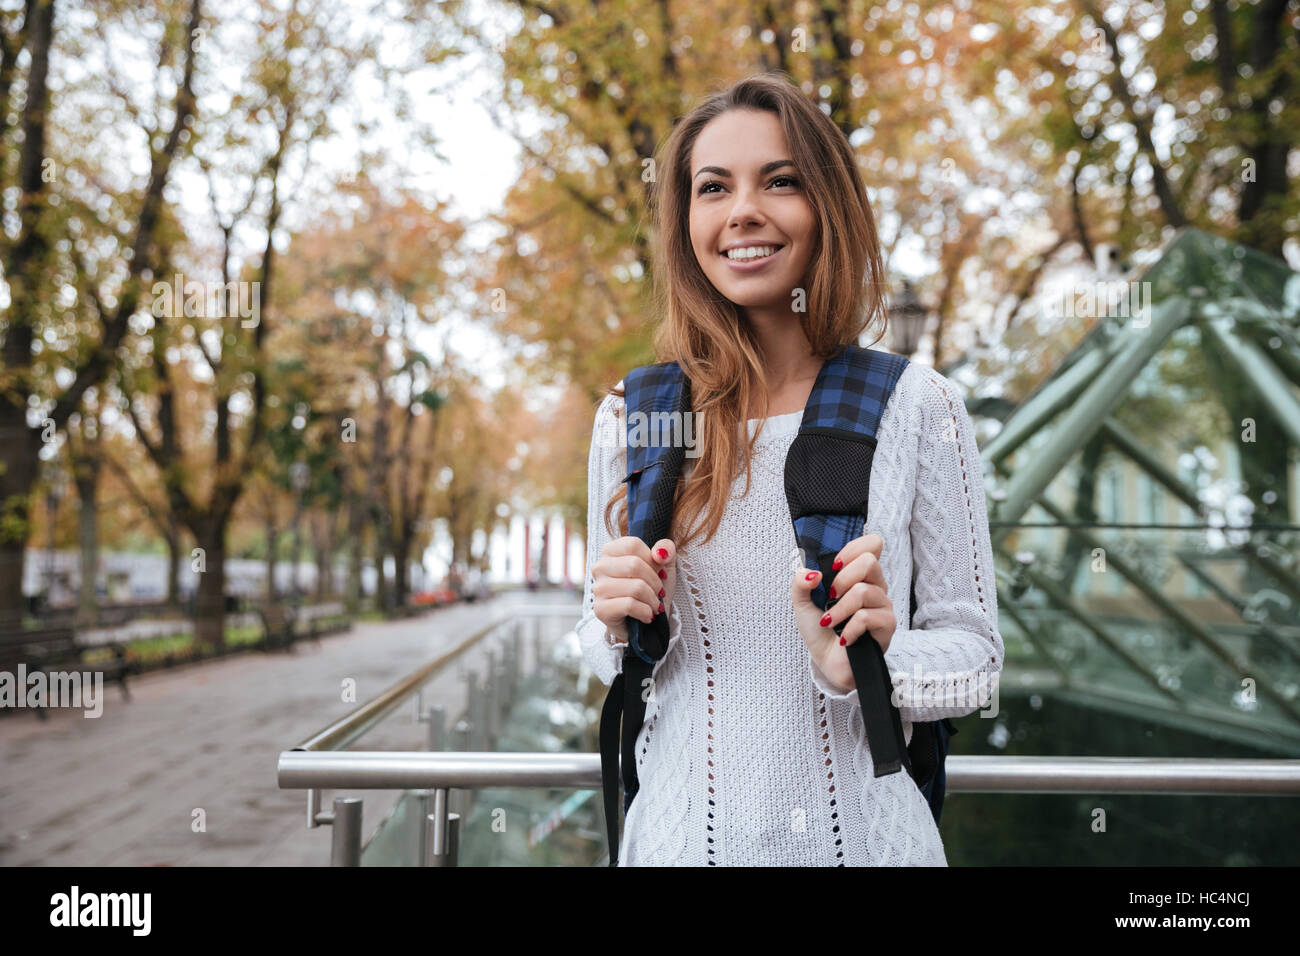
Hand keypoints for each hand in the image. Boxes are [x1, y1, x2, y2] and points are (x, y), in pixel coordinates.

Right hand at [591, 536, 676, 645]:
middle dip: (655, 582)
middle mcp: (600, 567)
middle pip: (634, 565)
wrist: (645, 623)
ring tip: (655, 605)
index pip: (633, 545)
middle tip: (660, 592)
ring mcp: (598, 588)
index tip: (659, 572)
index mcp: (611, 551)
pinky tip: (647, 615)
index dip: (652, 560)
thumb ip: (666, 549)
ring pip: (634, 587)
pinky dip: (645, 612)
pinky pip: (629, 605)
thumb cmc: (651, 590)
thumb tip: (661, 552)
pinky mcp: (600, 609)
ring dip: (652, 599)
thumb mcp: (664, 565)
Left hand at [790, 533, 895, 691]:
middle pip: (869, 562)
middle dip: (842, 579)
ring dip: (840, 609)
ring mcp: (883, 605)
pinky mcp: (887, 625)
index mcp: (858, 575)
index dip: (854, 548)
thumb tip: (811, 573)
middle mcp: (875, 586)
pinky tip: (843, 638)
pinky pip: (867, 617)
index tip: (834, 566)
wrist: (827, 661)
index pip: (872, 544)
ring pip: (864, 592)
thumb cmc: (820, 630)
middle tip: (830, 596)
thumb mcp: (802, 603)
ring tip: (830, 622)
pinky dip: (848, 629)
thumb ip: (801, 583)